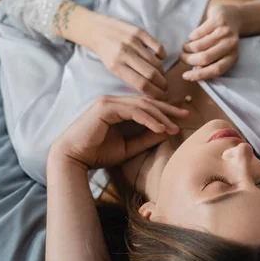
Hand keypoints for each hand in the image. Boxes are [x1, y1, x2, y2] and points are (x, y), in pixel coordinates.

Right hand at [51, 95, 187, 169]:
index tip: (182, 117)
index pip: (146, 105)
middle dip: (168, 109)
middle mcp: (114, 101)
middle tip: (186, 115)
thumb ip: (147, 138)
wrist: (74, 159)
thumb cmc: (98, 154)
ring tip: (174, 127)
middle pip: (148, 102)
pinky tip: (160, 128)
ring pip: (142, 105)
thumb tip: (168, 132)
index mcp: (118, 108)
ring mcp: (108, 102)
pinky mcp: (105, 107)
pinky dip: (148, 119)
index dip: (165, 110)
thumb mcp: (129, 147)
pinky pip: (133, 111)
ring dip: (161, 116)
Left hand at [87, 13, 167, 98]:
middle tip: (165, 87)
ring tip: (160, 74)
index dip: (156, 93)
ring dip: (162, 71)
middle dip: (163, 84)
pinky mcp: (139, 32)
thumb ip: (129, 78)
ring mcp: (133, 41)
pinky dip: (162, 55)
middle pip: (152, 74)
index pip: (142, 84)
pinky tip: (159, 58)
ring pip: (156, 62)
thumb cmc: (106, 53)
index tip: (162, 97)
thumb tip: (150, 91)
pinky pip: (158, 46)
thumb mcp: (112, 69)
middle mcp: (125, 53)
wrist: (95, 29)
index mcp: (116, 67)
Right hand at [181, 4, 240, 81]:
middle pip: (205, 58)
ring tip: (186, 47)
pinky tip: (192, 37)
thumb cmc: (223, 40)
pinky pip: (197, 33)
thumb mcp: (221, 54)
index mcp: (233, 57)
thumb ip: (211, 63)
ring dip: (187, 48)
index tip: (185, 76)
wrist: (233, 16)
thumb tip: (196, 70)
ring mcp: (224, 32)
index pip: (216, 70)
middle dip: (189, 59)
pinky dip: (191, 37)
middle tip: (182, 57)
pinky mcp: (217, 20)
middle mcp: (230, 45)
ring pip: (198, 46)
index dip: (199, 75)